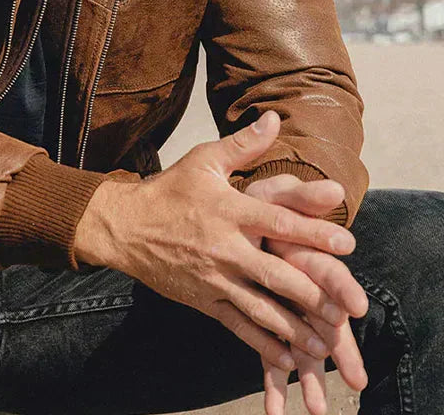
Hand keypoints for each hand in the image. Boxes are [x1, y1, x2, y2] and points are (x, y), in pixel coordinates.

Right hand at [75, 110, 357, 371]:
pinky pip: (238, 326)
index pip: (277, 222)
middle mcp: (225, 248)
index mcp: (229, 210)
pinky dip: (264, 344)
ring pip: (261, 308)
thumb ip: (242, 144)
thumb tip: (273, 118)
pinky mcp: (204, 300)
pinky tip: (289, 358)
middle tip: (350, 306)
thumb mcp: (203, 160)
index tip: (347, 243)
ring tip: (327, 342)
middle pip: (277, 274)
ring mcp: (214, 278)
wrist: (124, 226)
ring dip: (296, 327)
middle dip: (316, 292)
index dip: (313, 232)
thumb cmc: (169, 190)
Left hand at [245, 175, 369, 414]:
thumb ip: (300, 194)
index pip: (328, 273)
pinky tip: (276, 407)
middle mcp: (302, 286)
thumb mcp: (274, 195)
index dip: (341, 288)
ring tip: (316, 409)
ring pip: (302, 344)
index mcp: (307, 256)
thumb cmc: (259, 207)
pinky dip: (274, 378)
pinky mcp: (265, 318)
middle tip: (354, 378)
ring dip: (311, 377)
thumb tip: (333, 187)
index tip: (354, 307)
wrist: (236, 218)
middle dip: (339, 347)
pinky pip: (270, 352)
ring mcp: (285, 306)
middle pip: (325, 320)